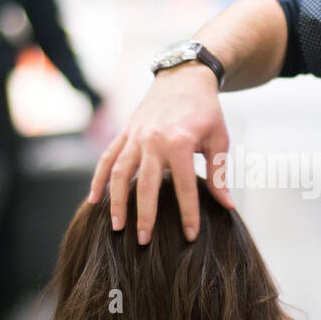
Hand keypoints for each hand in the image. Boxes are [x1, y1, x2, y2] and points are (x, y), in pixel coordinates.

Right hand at [88, 62, 234, 243]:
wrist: (184, 77)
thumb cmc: (206, 111)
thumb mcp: (219, 139)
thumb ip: (218, 174)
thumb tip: (226, 206)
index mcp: (180, 142)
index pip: (184, 187)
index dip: (188, 213)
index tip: (190, 236)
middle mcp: (153, 140)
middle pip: (146, 186)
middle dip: (145, 216)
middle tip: (143, 242)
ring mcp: (135, 136)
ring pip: (120, 173)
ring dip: (117, 202)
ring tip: (116, 227)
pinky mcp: (125, 132)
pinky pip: (108, 158)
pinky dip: (98, 179)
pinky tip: (93, 201)